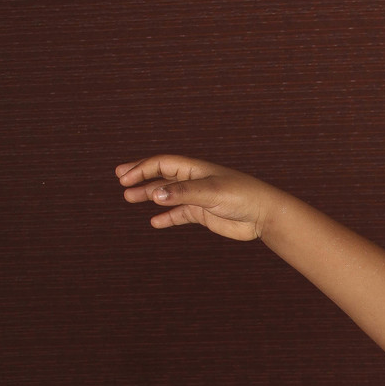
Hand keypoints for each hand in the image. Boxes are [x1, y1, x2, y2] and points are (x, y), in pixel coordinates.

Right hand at [115, 154, 278, 240]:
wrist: (263, 215)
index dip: (141, 168)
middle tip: (121, 181)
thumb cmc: (241, 196)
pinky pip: (180, 214)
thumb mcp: (210, 192)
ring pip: (168, 195)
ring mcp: (198, 197)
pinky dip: (167, 217)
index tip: (124, 178)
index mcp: (195, 169)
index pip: (162, 163)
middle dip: (141, 177)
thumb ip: (182, 193)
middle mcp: (194, 180)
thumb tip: (154, 195)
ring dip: (149, 196)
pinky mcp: (204, 214)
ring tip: (129, 199)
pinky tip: (155, 222)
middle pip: (161, 176)